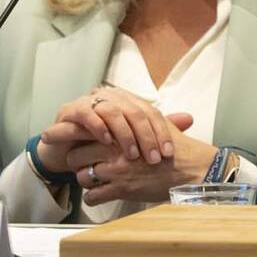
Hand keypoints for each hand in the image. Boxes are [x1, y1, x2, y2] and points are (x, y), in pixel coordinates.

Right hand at [48, 85, 189, 166]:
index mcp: (128, 100)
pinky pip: (87, 114)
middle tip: (153, 158)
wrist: (66, 151)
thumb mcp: (131, 139)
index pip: (151, 112)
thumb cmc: (102, 145)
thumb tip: (190, 119)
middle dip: (146, 136)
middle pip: (135, 111)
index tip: (168, 153)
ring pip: (113, 111)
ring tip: (132, 154)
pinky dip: (98, 127)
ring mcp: (90, 101)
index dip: (161, 132)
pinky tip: (107, 141)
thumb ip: (156, 128)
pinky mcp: (70, 110)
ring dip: (125, 134)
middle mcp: (111, 97)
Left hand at [65, 115, 210, 205]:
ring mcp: (117, 171)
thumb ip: (137, 116)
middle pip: (76, 156)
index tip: (83, 145)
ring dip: (87, 180)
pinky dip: (94, 197)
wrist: (194, 169)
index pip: (85, 134)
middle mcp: (115, 150)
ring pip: (82, 177)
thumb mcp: (159, 122)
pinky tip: (102, 193)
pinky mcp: (121, 190)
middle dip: (79, 163)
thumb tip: (121, 105)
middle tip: (88, 165)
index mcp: (121, 132)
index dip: (80, 141)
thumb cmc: (179, 147)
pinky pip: (92, 197)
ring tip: (97, 180)